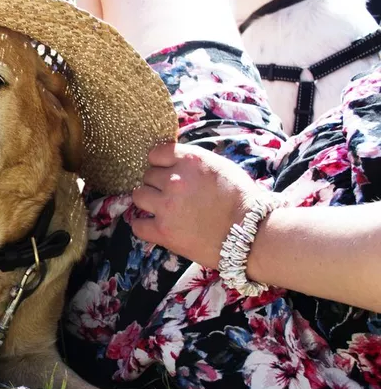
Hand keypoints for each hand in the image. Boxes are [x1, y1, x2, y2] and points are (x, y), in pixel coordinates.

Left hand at [132, 143, 265, 268]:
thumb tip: (172, 160)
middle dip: (156, 183)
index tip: (166, 171)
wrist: (251, 235)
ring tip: (161, 208)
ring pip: (138, 195)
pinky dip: (143, 225)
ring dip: (147, 200)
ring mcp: (166, 206)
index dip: (160, 163)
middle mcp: (175, 180)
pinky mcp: (162, 231)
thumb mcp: (220, 166)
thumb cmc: (241, 199)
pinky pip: (137, 224)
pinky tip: (152, 225)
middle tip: (170, 194)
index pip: (156, 153)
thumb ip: (193, 162)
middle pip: (147, 175)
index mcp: (190, 160)